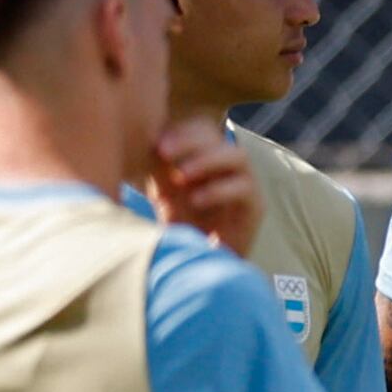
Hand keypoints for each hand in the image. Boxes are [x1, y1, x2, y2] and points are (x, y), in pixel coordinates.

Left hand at [148, 119, 258, 255]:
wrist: (201, 264)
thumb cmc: (179, 227)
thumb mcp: (162, 192)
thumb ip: (156, 167)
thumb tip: (136, 142)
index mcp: (203, 158)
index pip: (200, 128)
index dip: (180, 131)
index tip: (155, 144)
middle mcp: (226, 167)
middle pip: (216, 136)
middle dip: (189, 141)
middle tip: (163, 152)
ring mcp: (243, 184)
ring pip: (236, 155)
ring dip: (206, 160)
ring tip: (180, 176)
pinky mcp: (255, 207)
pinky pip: (244, 188)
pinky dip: (218, 190)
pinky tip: (195, 199)